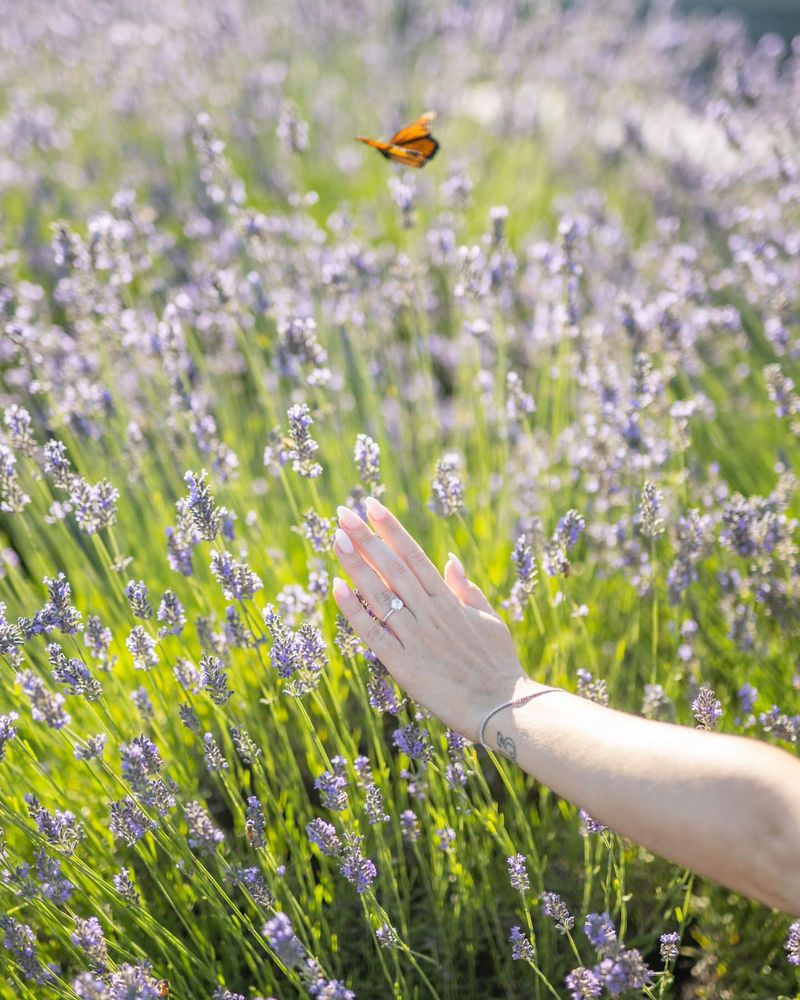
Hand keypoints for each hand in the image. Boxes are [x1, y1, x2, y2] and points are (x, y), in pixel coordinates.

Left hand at [331, 497, 536, 741]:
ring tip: (336, 538)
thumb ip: (465, 588)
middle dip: (366, 538)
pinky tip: (337, 588)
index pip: (414, 555)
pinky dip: (354, 610)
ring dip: (356, 565)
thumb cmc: (499, 664)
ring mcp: (414, 637)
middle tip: (343, 512)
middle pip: (392, 567)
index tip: (371, 506)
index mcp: (448, 599)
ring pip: (378, 593)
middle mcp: (429, 612)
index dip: (391, 529)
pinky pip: (373, 632)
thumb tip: (450, 559)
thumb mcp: (488, 618)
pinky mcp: (403, 664)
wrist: (501, 707)